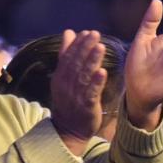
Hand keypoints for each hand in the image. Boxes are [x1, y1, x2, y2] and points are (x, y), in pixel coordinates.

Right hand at [48, 29, 106, 154]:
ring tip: (100, 47)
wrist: (68, 130)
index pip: (68, 57)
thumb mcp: (63, 77)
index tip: (87, 32)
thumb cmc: (68, 100)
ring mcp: (75, 96)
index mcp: (60, 77)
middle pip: (75, 64)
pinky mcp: (86, 107)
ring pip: (83, 77)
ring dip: (92, 61)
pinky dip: (96, 83)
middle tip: (95, 34)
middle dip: (85, 48)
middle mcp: (66, 85)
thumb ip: (66, 54)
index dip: (77, 44)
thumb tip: (68, 32)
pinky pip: (91, 94)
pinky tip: (102, 72)